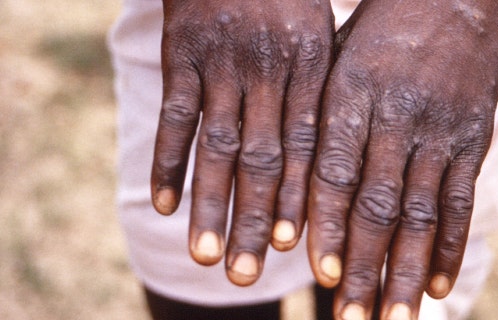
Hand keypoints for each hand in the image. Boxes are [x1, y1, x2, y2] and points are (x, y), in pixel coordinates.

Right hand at [151, 0, 332, 285]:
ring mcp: (224, 61)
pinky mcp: (183, 52)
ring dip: (210, 205)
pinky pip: (176, 114)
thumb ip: (323, 90)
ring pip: (217, 145)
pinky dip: (168, 160)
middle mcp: (270, 69)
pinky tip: (165, 205)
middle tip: (247, 273)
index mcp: (313, 66)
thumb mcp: (321, 31)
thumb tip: (329, 159)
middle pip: (263, 158)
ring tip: (205, 256)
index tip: (297, 249)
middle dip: (256, 219)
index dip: (302, 199)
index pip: (309, 146)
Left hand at [307, 0, 497, 316]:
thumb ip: (320, 120)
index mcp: (352, 93)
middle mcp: (397, 117)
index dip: (327, 225)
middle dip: (363, 267)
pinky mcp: (472, 140)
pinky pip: (461, 201)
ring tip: (393, 318)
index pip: (335, 171)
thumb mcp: (339, 59)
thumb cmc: (381, 32)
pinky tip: (438, 286)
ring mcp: (439, 131)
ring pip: (421, 214)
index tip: (318, 274)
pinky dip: (450, 246)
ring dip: (406, 272)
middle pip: (377, 204)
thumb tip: (294, 191)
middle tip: (350, 318)